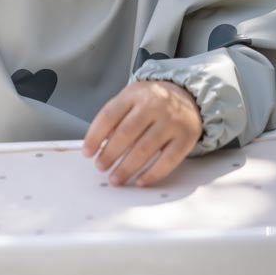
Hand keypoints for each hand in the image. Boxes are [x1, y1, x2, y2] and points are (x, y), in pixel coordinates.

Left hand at [82, 80, 202, 186]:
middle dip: (110, 154)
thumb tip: (101, 143)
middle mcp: (154, 105)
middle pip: (126, 133)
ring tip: (116, 178)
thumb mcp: (132, 98)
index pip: (110, 115)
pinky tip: (140, 181)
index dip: (95, 136)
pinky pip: (168, 160)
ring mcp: (171, 121)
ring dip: (127, 168)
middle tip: (101, 167)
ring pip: (145, 149)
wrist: (188, 94)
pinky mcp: (186, 137)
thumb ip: (116, 115)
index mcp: (135, 93)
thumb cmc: (153, 100)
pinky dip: (152, 174)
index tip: (87, 152)